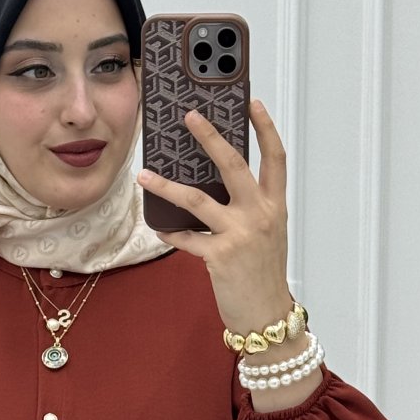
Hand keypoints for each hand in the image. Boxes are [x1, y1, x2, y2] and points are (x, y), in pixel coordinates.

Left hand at [137, 100, 291, 334]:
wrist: (267, 316)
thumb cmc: (264, 275)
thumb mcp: (266, 235)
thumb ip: (249, 209)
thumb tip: (216, 186)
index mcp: (275, 206)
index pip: (275, 158)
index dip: (265, 128)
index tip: (252, 103)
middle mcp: (260, 215)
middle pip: (234, 164)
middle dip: (210, 137)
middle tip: (190, 116)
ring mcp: (239, 234)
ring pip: (197, 199)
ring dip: (166, 186)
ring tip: (144, 175)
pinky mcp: (219, 256)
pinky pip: (186, 238)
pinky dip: (170, 233)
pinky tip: (158, 227)